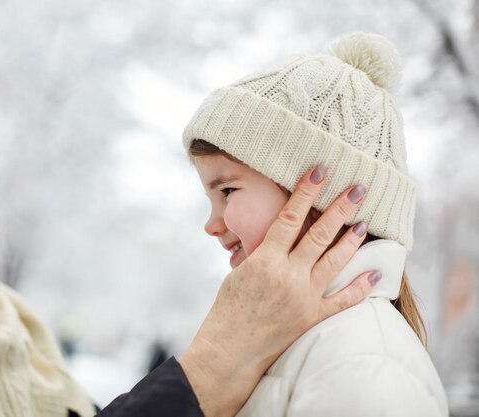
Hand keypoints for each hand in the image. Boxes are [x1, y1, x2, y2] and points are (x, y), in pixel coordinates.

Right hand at [179, 165, 377, 416]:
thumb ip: (262, 254)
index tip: (320, 170)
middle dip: (340, 207)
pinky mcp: (312, 317)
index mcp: (265, 260)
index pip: (289, 217)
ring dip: (351, 239)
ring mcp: (304, 297)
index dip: (305, 191)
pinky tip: (375, 272)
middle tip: (358, 187)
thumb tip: (279, 237)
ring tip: (364, 222)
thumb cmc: (228, 309)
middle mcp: (288, 275)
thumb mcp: (239, 273)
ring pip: (335, 260)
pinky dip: (361, 286)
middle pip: (319, 233)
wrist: (230, 349)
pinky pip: (343, 300)